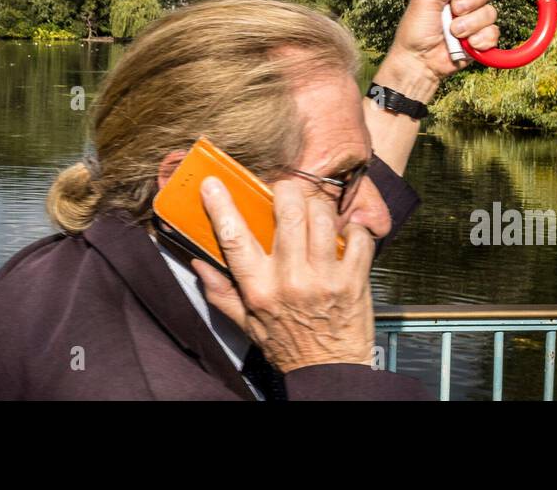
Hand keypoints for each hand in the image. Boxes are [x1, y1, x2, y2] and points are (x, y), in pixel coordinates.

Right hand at [190, 177, 375, 373]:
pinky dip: (353, 230)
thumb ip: (221, 291)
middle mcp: (291, 280)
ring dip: (319, 207)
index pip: (234, 239)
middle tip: (285, 193)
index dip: (221, 206)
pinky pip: (357, 237)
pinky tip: (344, 236)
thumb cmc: (288, 345)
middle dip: (286, 191)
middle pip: (289, 212)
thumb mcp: (246, 324)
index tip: (213, 185)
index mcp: (259, 288)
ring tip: (315, 213)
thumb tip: (199, 262)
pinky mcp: (353, 280)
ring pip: (323, 217)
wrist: (329, 371)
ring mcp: (324, 278)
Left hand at [382, 0, 499, 95]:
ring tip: (453, 32)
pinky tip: (467, 44)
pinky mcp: (481, 37)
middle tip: (454, 9)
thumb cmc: (415, 30)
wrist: (419, 63)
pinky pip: (494, 32)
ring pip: (490, 11)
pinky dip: (480, 39)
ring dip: (471, 23)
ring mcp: (474, 18)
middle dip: (471, 0)